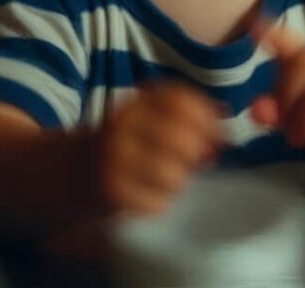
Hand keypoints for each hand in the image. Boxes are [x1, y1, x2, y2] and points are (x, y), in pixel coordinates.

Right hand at [94, 82, 222, 216]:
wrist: (79, 169)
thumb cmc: (132, 143)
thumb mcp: (153, 119)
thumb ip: (188, 118)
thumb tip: (225, 125)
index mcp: (140, 100)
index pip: (182, 101)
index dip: (207, 119)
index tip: (217, 136)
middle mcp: (125, 123)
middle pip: (181, 139)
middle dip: (196, 155)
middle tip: (192, 163)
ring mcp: (114, 157)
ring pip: (171, 175)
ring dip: (177, 183)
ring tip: (167, 181)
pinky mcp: (110, 190)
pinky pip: (155, 203)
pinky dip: (158, 204)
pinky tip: (148, 196)